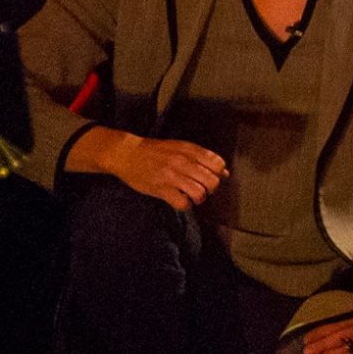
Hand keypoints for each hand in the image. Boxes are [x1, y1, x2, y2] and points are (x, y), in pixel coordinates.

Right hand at [105, 133, 227, 209]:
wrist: (127, 153)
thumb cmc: (156, 152)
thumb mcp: (181, 148)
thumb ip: (203, 158)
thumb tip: (226, 173)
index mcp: (190, 150)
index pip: (218, 164)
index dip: (218, 174)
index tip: (209, 176)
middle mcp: (183, 161)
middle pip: (212, 181)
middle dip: (211, 189)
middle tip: (201, 188)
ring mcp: (171, 175)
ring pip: (200, 193)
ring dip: (199, 199)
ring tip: (191, 196)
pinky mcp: (161, 188)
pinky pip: (183, 203)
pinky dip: (185, 205)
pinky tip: (180, 200)